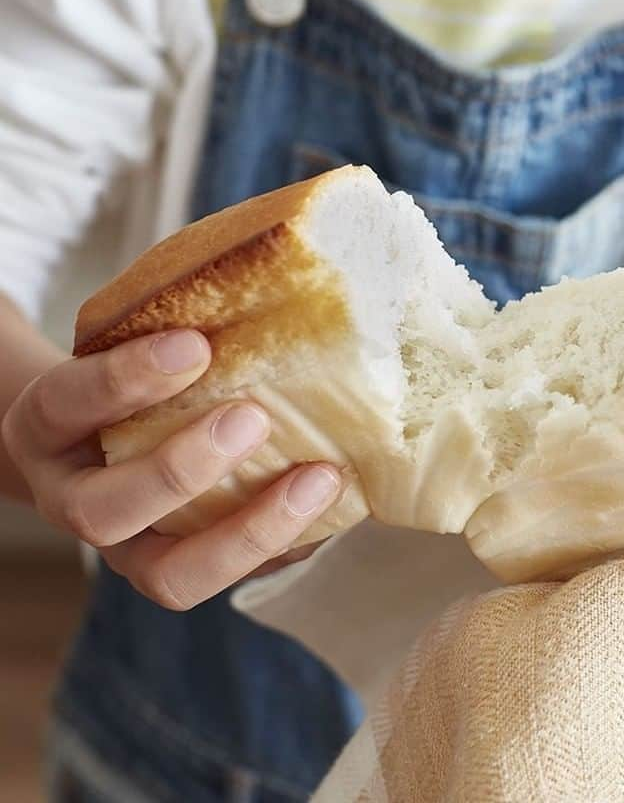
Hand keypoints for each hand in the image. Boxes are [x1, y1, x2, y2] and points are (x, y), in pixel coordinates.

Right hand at [0, 330, 341, 609]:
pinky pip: (238, 580)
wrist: (111, 437)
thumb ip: (175, 331)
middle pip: (102, 512)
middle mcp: (77, 500)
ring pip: (170, 577)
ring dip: (251, 530)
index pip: (68, 403)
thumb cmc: (138, 378)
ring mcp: (131, 549)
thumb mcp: (133, 345)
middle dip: (181, 469)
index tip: (194, 345)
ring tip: (321, 476)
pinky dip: (291, 545)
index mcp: (50, 428)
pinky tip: (338, 500)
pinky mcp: (188, 570)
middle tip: (252, 418)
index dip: (125, 379)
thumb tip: (276, 279)